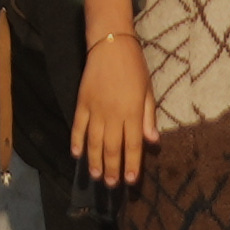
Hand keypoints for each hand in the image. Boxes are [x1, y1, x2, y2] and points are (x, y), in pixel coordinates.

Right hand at [73, 0, 153, 185]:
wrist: (111, 45)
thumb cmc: (134, 68)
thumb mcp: (148, 91)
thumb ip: (148, 117)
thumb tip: (152, 141)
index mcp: (133, 113)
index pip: (133, 146)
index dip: (132, 165)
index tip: (130, 181)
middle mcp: (114, 114)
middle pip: (111, 148)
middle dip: (112, 169)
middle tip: (111, 184)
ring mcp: (96, 109)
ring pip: (94, 142)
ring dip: (94, 161)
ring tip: (95, 176)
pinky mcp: (82, 102)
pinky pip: (79, 126)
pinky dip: (77, 141)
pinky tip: (76, 154)